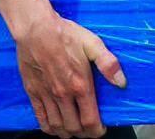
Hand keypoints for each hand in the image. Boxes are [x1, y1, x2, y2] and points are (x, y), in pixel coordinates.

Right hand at [15, 12, 125, 138]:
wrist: (35, 27)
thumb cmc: (63, 33)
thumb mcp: (92, 42)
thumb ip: (108, 63)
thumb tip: (121, 82)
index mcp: (80, 85)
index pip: (90, 121)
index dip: (97, 131)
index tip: (100, 129)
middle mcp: (63, 94)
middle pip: (74, 128)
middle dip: (84, 134)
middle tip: (88, 129)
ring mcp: (46, 94)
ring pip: (57, 126)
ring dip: (67, 133)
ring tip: (74, 129)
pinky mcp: (33, 92)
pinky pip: (40, 118)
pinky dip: (48, 128)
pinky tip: (54, 126)